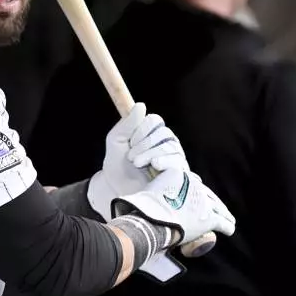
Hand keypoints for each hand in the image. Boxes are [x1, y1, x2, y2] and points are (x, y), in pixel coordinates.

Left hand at [87, 103, 186, 221]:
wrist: (118, 190)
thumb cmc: (118, 166)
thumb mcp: (116, 141)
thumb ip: (127, 123)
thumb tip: (141, 105)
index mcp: (152, 133)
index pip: (155, 120)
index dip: (141, 130)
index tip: (129, 142)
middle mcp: (166, 142)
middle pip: (163, 132)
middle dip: (143, 144)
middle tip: (131, 157)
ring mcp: (174, 157)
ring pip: (170, 145)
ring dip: (149, 153)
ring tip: (137, 164)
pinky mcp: (179, 172)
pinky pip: (177, 160)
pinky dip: (164, 160)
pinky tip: (154, 166)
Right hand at [111, 165, 235, 253]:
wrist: (148, 219)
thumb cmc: (142, 209)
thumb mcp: (147, 192)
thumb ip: (152, 192)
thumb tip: (141, 193)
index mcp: (180, 177)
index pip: (193, 183)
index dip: (197, 191)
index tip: (200, 195)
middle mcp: (194, 186)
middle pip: (207, 194)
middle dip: (213, 202)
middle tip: (219, 207)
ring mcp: (202, 202)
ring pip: (217, 207)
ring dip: (223, 213)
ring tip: (228, 217)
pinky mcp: (207, 218)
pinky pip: (222, 222)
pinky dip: (226, 225)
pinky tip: (230, 227)